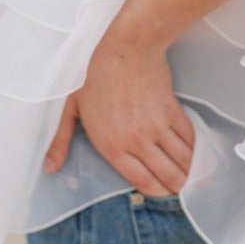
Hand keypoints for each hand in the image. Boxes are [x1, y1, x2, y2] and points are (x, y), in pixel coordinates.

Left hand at [43, 26, 194, 195]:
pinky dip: (195, 150)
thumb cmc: (94, 77)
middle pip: (168, 176)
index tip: (162, 194)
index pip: (144, 182)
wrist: (125, 49)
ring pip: (183, 161)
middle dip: (177, 187)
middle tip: (180, 189)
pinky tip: (195, 155)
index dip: (158, 193)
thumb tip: (49, 169)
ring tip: (191, 177)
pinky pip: (190, 139)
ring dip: (189, 172)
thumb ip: (60, 142)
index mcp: (112, 146)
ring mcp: (158, 128)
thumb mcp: (70, 109)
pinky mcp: (173, 113)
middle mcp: (137, 142)